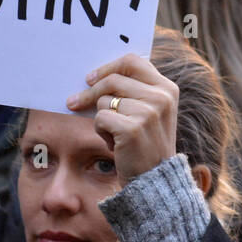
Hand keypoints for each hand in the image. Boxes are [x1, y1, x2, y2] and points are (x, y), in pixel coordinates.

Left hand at [66, 53, 178, 186]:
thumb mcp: (150, 111)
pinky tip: (113, 143)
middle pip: (113, 79)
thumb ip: (133, 91)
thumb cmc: (145, 143)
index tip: (90, 79)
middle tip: (73, 103)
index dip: (108, 68)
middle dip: (90, 92)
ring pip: (104, 100)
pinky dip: (100, 131)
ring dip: (101, 117)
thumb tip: (93, 76)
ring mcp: (149, 112)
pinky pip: (100, 118)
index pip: (132, 62)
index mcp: (167, 88)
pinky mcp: (133, 128)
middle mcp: (162, 97)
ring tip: (114, 133)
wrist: (153, 179)